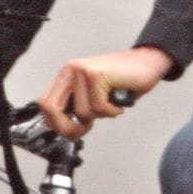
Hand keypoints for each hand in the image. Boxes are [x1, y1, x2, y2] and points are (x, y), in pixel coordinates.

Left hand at [39, 46, 173, 138]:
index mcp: (67, 75)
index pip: (46, 104)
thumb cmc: (122, 80)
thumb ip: (76, 105)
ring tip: (111, 104)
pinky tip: (118, 101)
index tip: (70, 130)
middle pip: (51, 109)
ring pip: (82, 112)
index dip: (55, 124)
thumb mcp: (92, 94)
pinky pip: (99, 108)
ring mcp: (83, 71)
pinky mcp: (97, 75)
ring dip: (100, 116)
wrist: (147, 63)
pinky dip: (112, 111)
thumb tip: (64, 128)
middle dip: (68, 127)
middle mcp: (71, 70)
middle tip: (84, 129)